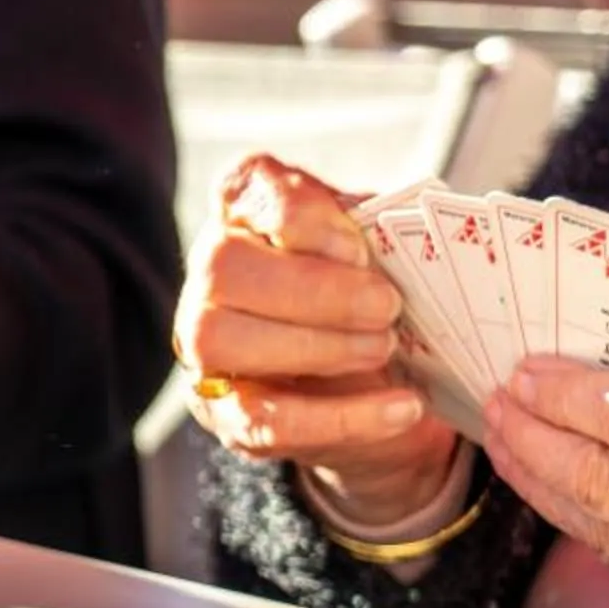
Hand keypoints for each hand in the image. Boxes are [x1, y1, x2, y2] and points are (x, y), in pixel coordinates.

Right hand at [178, 154, 457, 521]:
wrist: (375, 383)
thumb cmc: (372, 296)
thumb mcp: (381, 250)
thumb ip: (381, 238)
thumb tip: (406, 246)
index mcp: (249, 213)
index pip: (243, 187)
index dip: (298, 212)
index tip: (357, 245)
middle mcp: (210, 272)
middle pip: (223, 267)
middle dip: (313, 289)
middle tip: (387, 306)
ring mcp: (202, 343)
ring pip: (219, 339)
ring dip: (315, 347)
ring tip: (384, 349)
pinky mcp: (222, 411)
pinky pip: (261, 421)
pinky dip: (339, 418)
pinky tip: (402, 408)